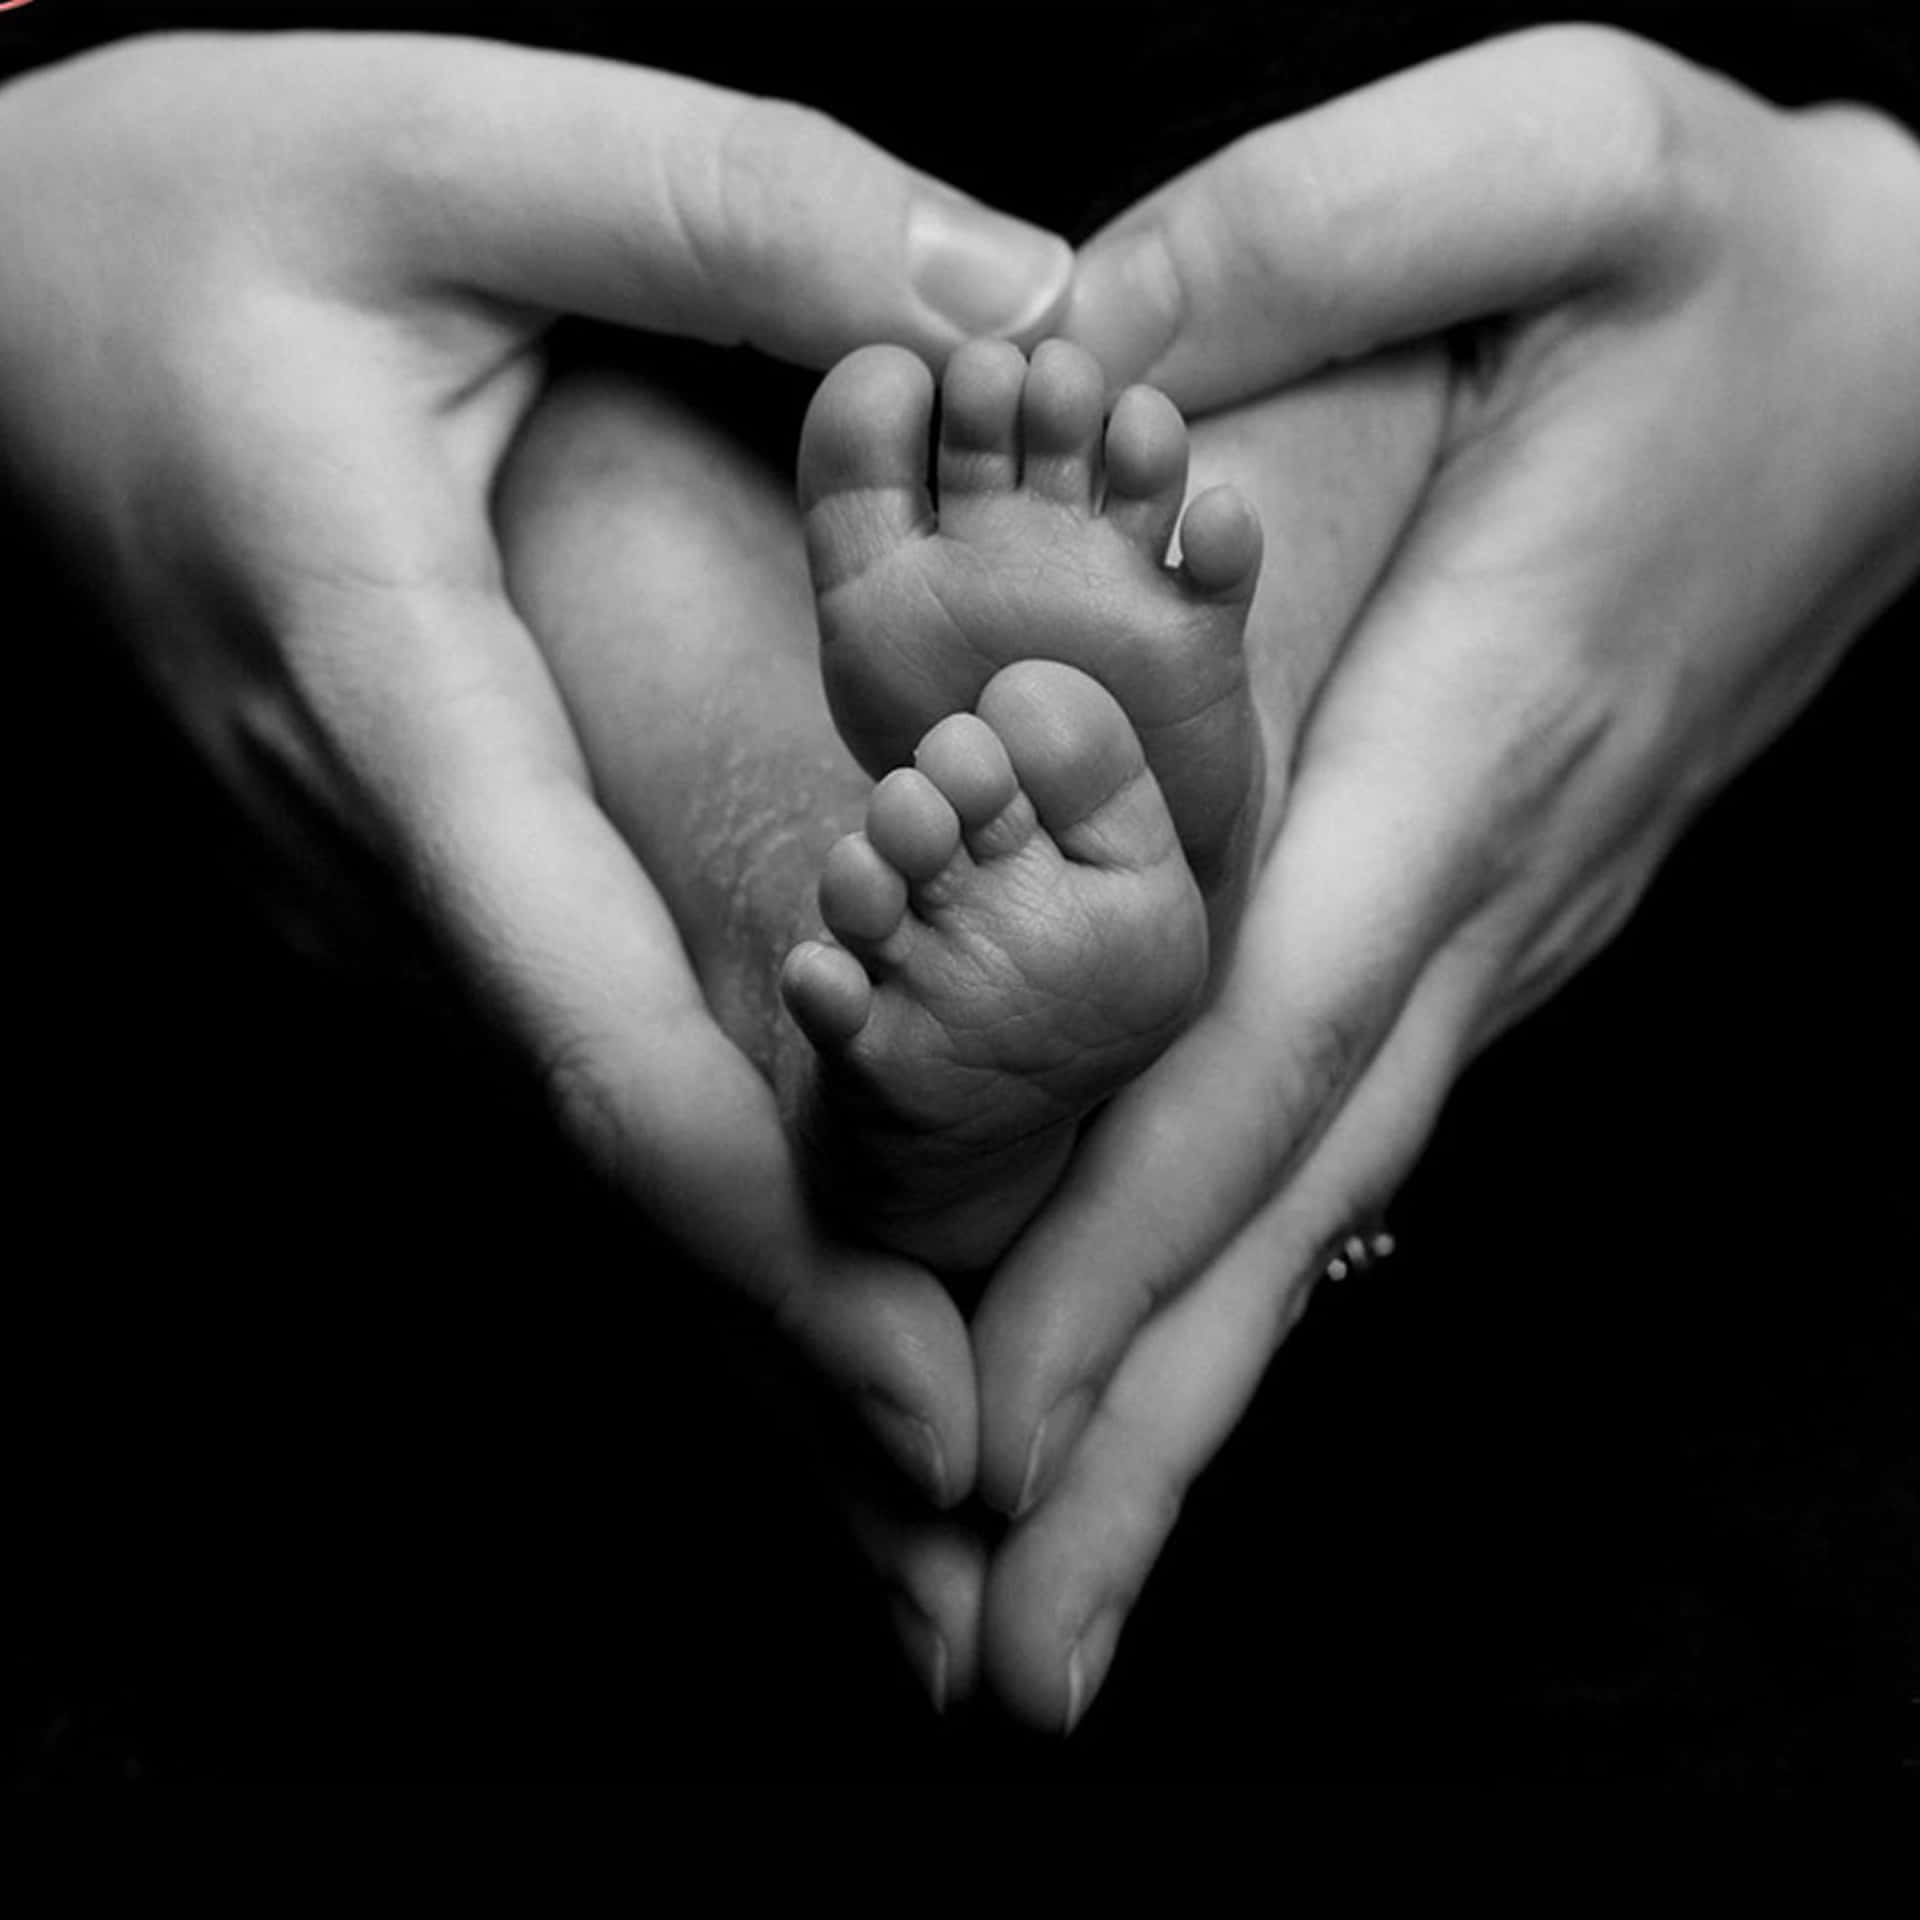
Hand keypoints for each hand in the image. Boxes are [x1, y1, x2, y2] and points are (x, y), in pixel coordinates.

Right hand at [0, 30, 1074, 1494]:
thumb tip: (1033, 311)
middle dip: (786, 1364)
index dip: (777, 1246)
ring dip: (746, 1313)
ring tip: (910, 1483)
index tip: (932, 1422)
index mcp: (390, 703)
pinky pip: (552, 1071)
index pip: (598, 1035)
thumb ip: (743, 211)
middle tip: (970, 1558)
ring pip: (573, 1148)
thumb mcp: (455, 139)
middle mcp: (367, 861)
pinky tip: (794, 1281)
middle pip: (602, 1162)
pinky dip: (685, 1200)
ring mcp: (359, 895)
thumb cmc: (183, 215)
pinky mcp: (384, 878)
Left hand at [962, 25, 1919, 1725]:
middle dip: (1137, 1453)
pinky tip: (1143, 1389)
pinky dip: (1228, 1285)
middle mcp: (1481, 898)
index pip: (1262, 1050)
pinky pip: (1330, 1140)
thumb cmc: (1733, 252)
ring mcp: (1497, 937)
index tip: (988, 1459)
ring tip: (1039, 1616)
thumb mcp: (1542, 149)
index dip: (1122, 1264)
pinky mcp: (1488, 922)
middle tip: (996, 1677)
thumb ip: (1287, 235)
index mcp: (1470, 743)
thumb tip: (1047, 360)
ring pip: (1308, 1213)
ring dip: (1172, 1415)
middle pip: (1282, 1215)